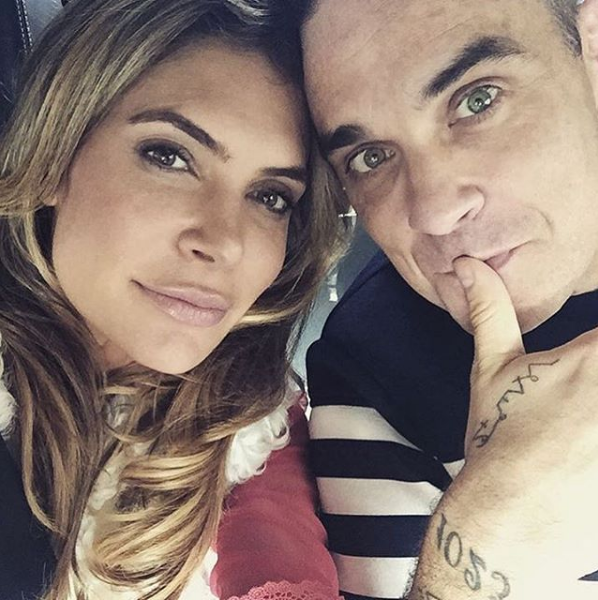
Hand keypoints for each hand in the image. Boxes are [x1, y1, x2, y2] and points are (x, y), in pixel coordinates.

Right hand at [453, 256, 597, 589]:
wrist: (510, 517)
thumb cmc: (499, 440)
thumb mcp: (490, 370)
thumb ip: (488, 310)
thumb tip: (468, 266)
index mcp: (595, 356)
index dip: (594, 353)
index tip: (578, 378)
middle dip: (593, 396)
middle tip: (579, 412)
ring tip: (583, 433)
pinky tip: (588, 456)